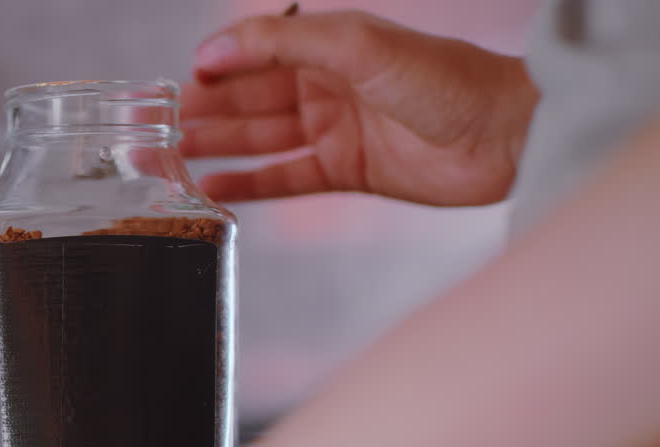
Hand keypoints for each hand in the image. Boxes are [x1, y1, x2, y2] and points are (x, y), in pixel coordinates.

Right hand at [181, 10, 537, 205]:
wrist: (504, 133)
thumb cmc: (443, 76)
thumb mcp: (354, 42)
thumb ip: (278, 43)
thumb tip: (212, 50)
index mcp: (328, 45)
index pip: (256, 53)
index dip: (217, 67)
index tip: (178, 84)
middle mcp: (327, 85)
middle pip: (250, 99)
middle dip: (205, 112)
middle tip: (158, 130)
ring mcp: (336, 129)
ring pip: (262, 138)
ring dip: (218, 146)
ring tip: (174, 157)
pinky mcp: (348, 172)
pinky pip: (286, 179)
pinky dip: (251, 184)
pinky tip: (217, 188)